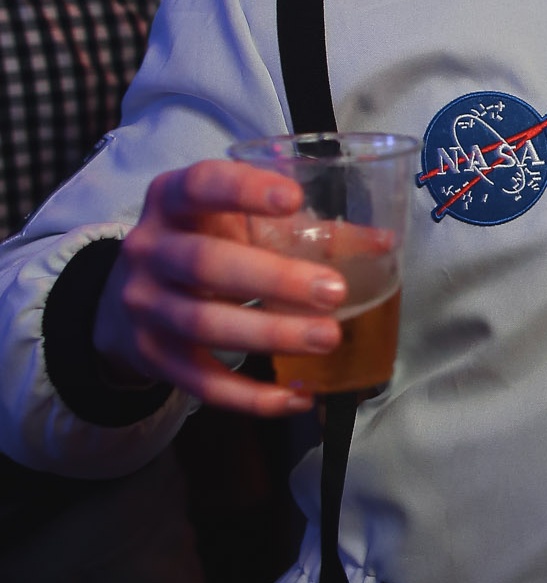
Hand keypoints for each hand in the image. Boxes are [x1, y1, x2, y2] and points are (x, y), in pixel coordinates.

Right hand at [93, 160, 347, 415]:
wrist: (125, 301)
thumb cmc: (204, 244)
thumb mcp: (236, 222)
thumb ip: (305, 228)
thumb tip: (384, 242)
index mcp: (172, 199)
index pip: (200, 185)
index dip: (243, 190)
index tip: (293, 199)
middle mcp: (150, 248)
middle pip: (205, 263)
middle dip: (273, 279)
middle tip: (334, 291)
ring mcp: (145, 306)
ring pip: (204, 324)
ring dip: (270, 334)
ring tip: (328, 338)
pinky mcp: (152, 357)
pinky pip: (201, 381)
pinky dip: (250, 396)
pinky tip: (296, 397)